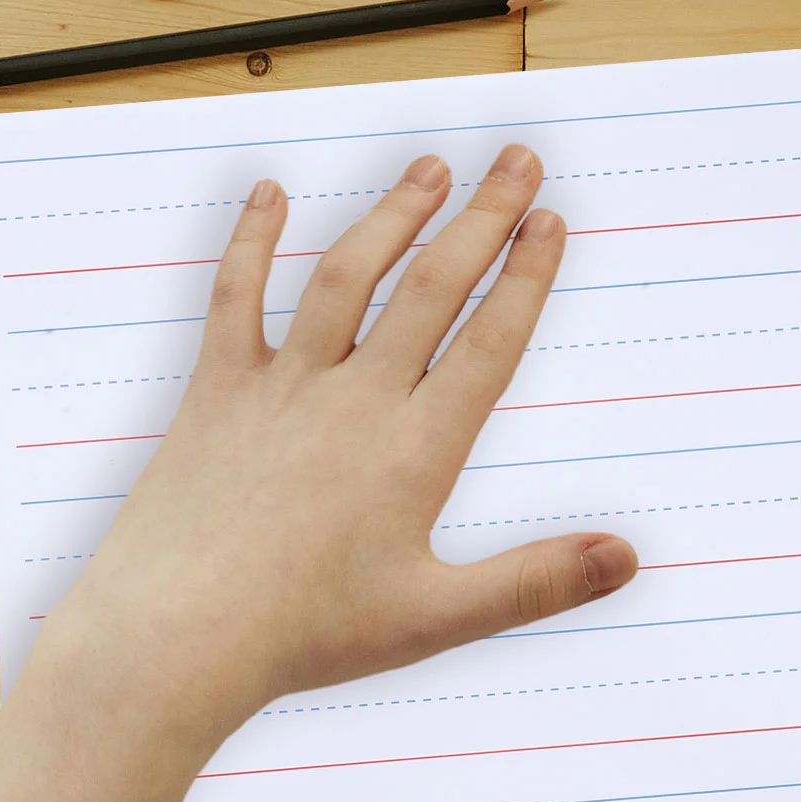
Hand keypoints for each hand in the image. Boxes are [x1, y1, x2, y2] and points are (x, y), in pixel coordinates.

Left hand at [40, 144, 637, 748]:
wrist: (171, 640)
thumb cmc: (304, 636)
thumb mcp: (434, 618)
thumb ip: (537, 581)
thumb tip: (628, 558)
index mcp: (413, 449)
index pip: (487, 342)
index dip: (525, 276)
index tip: (551, 219)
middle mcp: (354, 400)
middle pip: (431, 288)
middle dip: (482, 218)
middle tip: (518, 160)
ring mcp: (283, 386)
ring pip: (347, 276)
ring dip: (394, 215)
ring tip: (431, 168)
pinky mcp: (219, 390)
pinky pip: (235, 298)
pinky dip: (251, 241)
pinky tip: (269, 192)